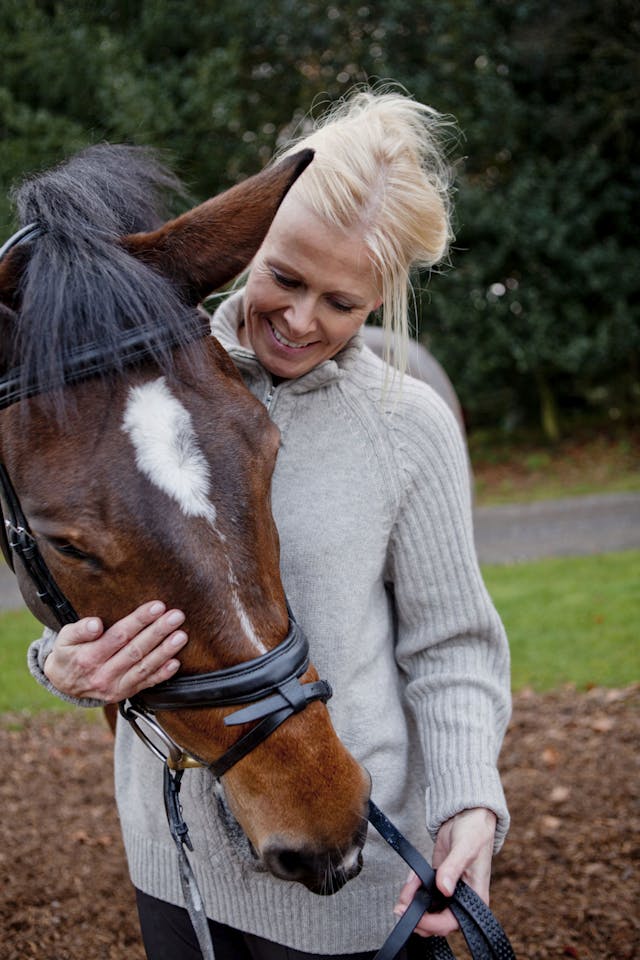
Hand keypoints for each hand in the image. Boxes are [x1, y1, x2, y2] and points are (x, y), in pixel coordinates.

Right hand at [44, 601, 187, 701]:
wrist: (64, 684)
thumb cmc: (67, 654)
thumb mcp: (64, 639)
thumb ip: (79, 630)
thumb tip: (95, 624)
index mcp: (88, 658)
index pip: (119, 636)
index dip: (139, 620)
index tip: (157, 606)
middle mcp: (103, 675)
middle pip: (136, 651)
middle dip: (158, 632)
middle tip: (176, 616)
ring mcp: (115, 687)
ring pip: (144, 668)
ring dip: (165, 652)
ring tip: (181, 636)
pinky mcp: (125, 694)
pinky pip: (146, 684)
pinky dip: (162, 675)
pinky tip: (176, 663)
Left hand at [393, 807, 495, 937]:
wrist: (466, 815)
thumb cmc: (475, 831)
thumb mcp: (465, 848)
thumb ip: (453, 868)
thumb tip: (444, 889)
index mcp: (475, 897)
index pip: (453, 922)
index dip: (433, 923)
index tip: (417, 916)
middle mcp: (463, 898)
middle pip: (437, 920)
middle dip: (418, 916)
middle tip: (401, 907)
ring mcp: (449, 890)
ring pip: (428, 908)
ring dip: (413, 902)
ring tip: (405, 891)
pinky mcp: (438, 879)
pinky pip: (424, 892)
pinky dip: (414, 889)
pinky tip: (411, 880)